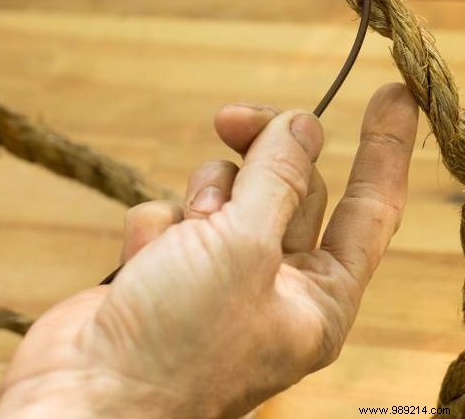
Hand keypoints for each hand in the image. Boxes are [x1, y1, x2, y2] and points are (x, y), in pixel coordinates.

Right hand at [0, 83, 417, 418]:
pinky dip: (155, 224)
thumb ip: (279, 179)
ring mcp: (215, 271)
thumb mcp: (246, 249)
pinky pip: (170, 209)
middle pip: (289, 183)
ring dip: (203, 194)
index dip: (384, 151)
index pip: (370, 211)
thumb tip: (303, 126)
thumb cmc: (179, 345)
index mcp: (316, 297)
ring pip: (226, 188)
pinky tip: (141, 263)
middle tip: (233, 117)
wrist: (84, 394)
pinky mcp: (164, 263)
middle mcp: (272, 282)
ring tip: (183, 234)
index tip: (396, 93)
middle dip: (264, 148)